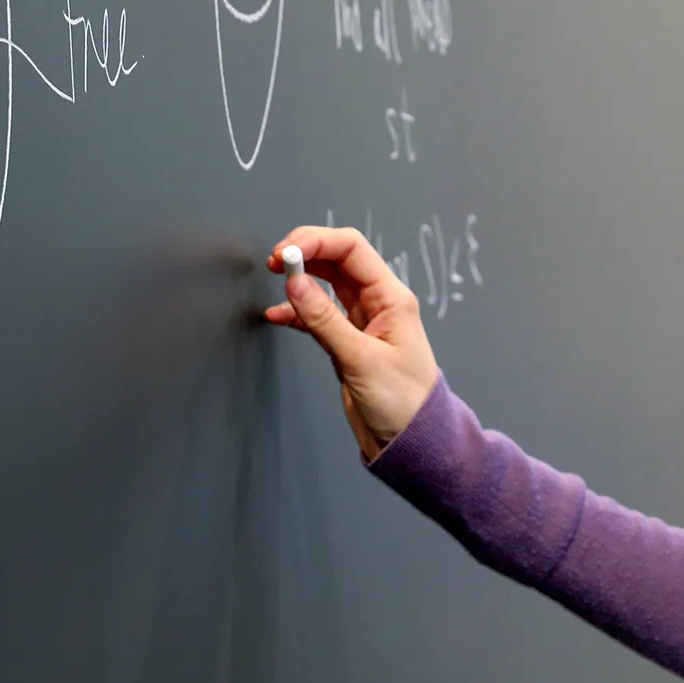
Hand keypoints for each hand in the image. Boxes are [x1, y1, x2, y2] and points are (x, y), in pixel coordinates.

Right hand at [263, 225, 440, 460]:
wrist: (409, 441)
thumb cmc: (402, 401)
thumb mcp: (361, 359)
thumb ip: (325, 320)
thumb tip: (294, 282)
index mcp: (391, 298)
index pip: (352, 250)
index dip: (316, 241)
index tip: (285, 252)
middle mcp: (377, 304)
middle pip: (338, 260)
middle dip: (306, 253)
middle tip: (274, 262)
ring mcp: (361, 322)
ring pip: (326, 285)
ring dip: (300, 279)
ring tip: (274, 280)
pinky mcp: (347, 342)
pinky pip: (318, 315)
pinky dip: (296, 311)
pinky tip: (277, 315)